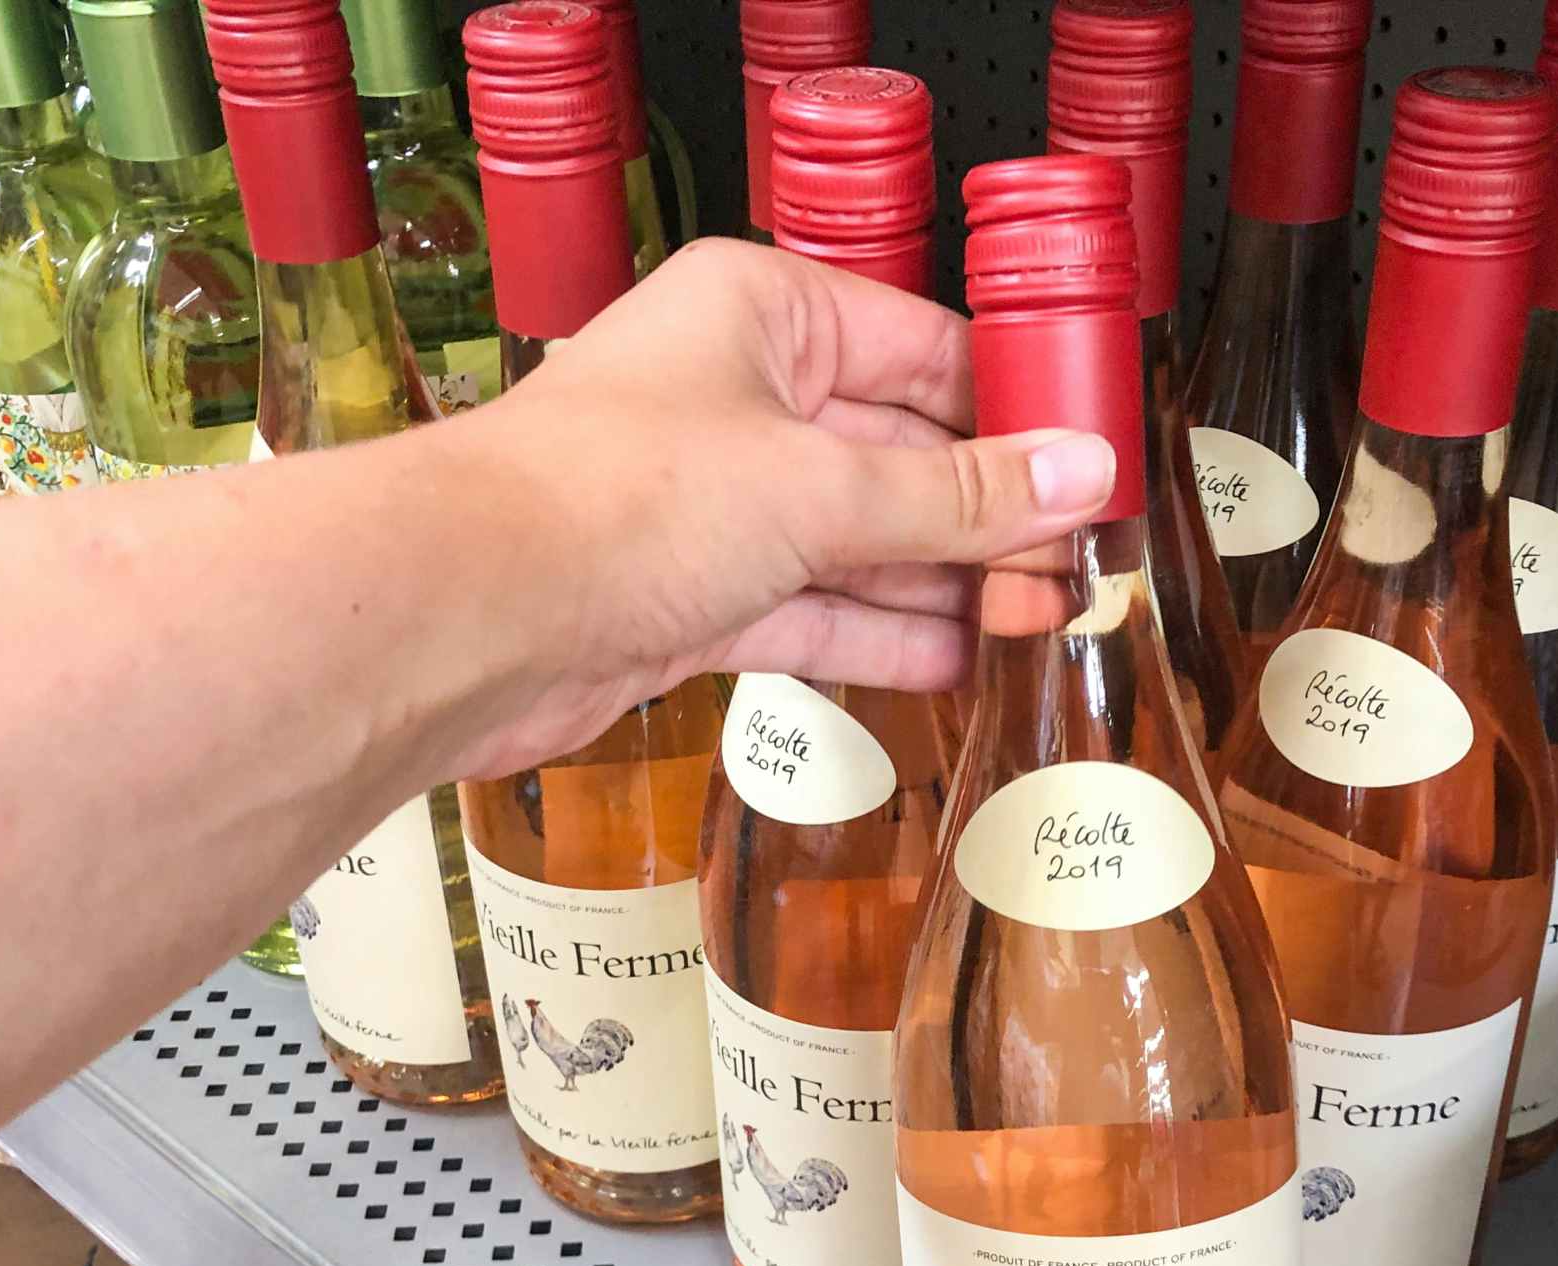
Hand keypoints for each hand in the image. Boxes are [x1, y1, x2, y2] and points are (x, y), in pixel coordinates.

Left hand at [434, 239, 1117, 775]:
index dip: (1013, 412)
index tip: (1089, 465)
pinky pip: (811, 610)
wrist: (468, 615)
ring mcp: (711, 503)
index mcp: (762, 314)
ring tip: (1045, 622)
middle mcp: (735, 397)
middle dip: (987, 517)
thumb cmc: (606, 499)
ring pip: (858, 541)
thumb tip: (1073, 476)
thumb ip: (957, 498)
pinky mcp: (690, 596)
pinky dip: (880, 635)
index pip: (923, 351)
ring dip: (948, 586)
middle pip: (896, 454)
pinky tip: (958, 659)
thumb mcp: (820, 488)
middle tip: (1079, 566)